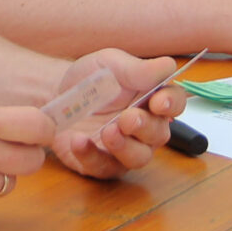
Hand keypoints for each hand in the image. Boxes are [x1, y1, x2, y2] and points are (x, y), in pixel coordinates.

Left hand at [46, 50, 182, 179]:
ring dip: (125, 147)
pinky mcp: (101, 163)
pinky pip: (103, 167)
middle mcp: (144, 128)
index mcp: (152, 99)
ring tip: (107, 132)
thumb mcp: (111, 63)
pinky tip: (79, 140)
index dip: (172, 104)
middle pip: (159, 135)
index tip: (159, 102)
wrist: (56, 93)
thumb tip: (168, 66)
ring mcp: (124, 149)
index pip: (174, 104)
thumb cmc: (91, 78)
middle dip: (145, 127)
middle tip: (127, 118)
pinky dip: (91, 155)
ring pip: (138, 158)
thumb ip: (139, 69)